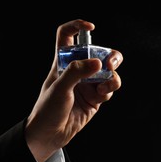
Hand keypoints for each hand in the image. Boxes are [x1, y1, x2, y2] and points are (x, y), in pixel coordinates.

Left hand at [25, 19, 122, 161]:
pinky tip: (101, 96)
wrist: (51, 134)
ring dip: (112, 77)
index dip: (77, 27)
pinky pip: (109, 88)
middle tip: (110, 63)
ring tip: (105, 86)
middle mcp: (78, 70)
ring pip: (108, 72)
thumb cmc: (48, 109)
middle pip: (98, 53)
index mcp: (63, 62)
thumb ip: (77, 72)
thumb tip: (98, 62)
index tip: (91, 27)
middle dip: (110, 56)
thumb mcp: (59, 87)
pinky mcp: (96, 97)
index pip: (67, 37)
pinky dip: (109, 90)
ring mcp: (88, 84)